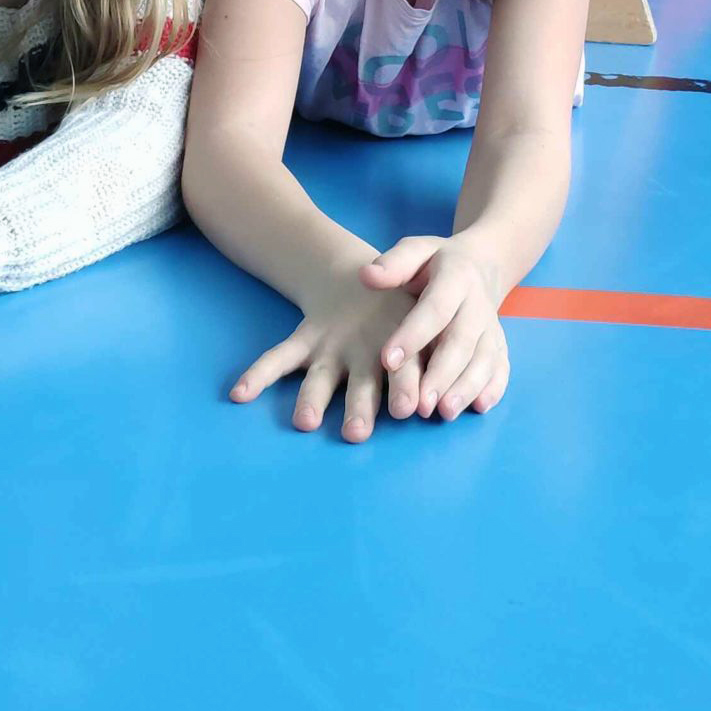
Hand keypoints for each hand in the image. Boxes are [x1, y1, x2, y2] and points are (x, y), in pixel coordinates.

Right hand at [228, 262, 422, 444]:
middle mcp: (365, 350)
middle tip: (358, 432)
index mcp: (401, 346)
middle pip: (364, 382)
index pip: (406, 367)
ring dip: (314, 399)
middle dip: (361, 406)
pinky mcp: (307, 341)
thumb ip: (438, 356)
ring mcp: (332, 347)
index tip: (408, 410)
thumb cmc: (407, 312)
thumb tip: (472, 398)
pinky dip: (258, 374)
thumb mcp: (427, 322)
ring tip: (305, 422)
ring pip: (321, 377)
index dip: (406, 387)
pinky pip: (278, 358)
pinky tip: (238, 394)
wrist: (365, 277)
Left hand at [360, 234, 510, 419]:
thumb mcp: (415, 251)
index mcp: (456, 277)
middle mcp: (478, 304)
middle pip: (462, 341)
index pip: (434, 309)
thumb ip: (393, 264)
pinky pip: (501, 367)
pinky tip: (479, 407)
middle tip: (419, 405)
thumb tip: (366, 275)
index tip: (387, 360)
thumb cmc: (435, 262)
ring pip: (483, 359)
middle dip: (441, 374)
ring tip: (444, 413)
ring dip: (466, 388)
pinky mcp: (501, 344)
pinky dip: (493, 388)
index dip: (413, 334)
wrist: (480, 263)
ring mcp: (492, 326)